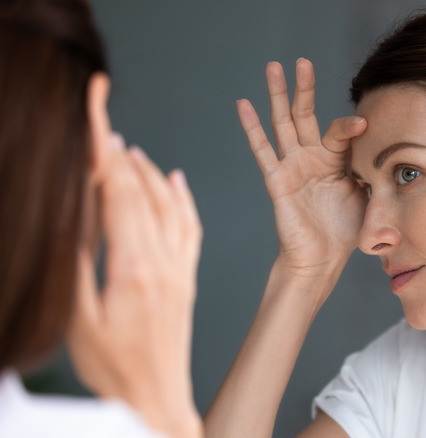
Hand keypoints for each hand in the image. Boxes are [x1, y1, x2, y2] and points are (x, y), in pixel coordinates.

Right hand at [66, 134, 201, 436]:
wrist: (156, 399)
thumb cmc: (114, 368)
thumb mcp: (79, 319)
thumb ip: (77, 265)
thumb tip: (73, 218)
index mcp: (133, 268)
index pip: (118, 196)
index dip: (105, 155)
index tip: (96, 122)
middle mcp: (163, 262)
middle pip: (142, 194)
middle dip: (121, 155)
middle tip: (105, 124)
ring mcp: (180, 269)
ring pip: (170, 206)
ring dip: (150, 173)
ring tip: (130, 151)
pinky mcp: (187, 279)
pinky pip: (191, 229)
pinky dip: (183, 200)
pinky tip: (177, 181)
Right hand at [237, 59, 366, 277]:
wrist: (323, 259)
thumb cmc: (346, 231)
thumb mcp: (369, 196)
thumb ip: (375, 173)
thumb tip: (398, 157)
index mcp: (336, 160)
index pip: (341, 131)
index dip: (351, 126)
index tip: (365, 124)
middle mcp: (313, 157)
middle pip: (306, 114)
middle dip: (304, 88)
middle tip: (302, 61)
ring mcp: (293, 166)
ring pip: (283, 123)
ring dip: (277, 95)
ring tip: (273, 66)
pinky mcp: (278, 179)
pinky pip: (263, 150)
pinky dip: (252, 127)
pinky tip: (244, 104)